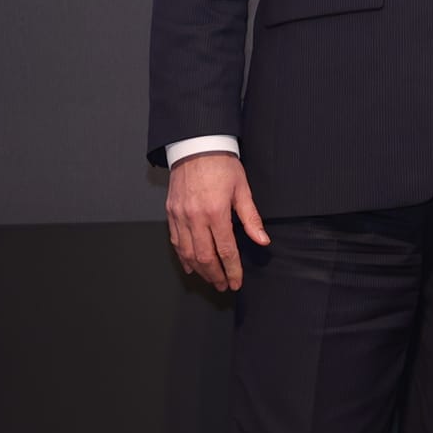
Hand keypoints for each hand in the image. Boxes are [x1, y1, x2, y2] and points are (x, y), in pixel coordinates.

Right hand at [165, 153, 268, 291]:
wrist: (197, 146)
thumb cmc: (222, 166)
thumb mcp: (243, 190)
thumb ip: (251, 218)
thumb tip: (263, 240)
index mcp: (215, 212)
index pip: (225, 250)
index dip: (232, 269)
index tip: (237, 282)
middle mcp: (194, 218)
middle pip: (204, 256)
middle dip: (216, 275)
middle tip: (225, 286)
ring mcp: (179, 216)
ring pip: (187, 253)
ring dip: (200, 270)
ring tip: (211, 279)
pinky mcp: (170, 213)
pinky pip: (175, 242)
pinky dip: (183, 257)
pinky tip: (191, 266)